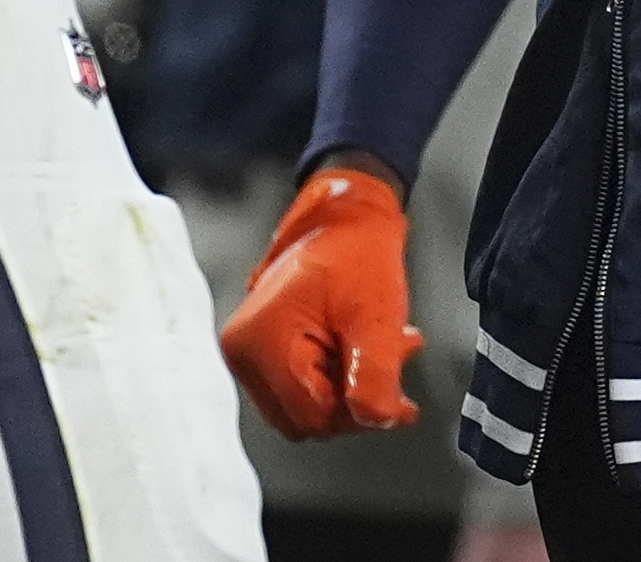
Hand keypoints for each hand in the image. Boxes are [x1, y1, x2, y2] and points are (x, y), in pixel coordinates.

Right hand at [219, 159, 423, 438]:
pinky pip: (301, 390)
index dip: (357, 412)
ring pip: (306, 409)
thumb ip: (375, 373)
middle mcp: (243, 352)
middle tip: (397, 358)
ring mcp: (249, 355)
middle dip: (357, 399)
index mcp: (260, 341)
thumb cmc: (356, 253)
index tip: (397, 393)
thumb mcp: (375, 314)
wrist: (344, 219)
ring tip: (387, 348)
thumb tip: (376, 420)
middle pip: (306, 418)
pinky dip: (338, 379)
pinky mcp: (263, 354)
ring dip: (351, 390)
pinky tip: (364, 350)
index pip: (310, 415)